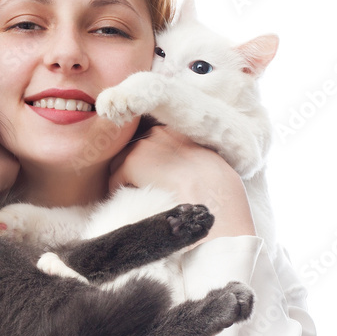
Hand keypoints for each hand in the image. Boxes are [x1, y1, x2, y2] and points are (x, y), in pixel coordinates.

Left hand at [109, 126, 254, 241]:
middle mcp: (161, 133)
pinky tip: (132, 203)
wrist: (214, 200)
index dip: (154, 161)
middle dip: (138, 168)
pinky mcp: (132, 163)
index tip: (158, 176)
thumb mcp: (212, 166)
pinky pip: (115, 179)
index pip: (157, 142)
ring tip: (138, 197)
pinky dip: (120, 192)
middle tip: (144, 188)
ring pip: (123, 163)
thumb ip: (194, 160)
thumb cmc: (221, 191)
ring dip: (128, 179)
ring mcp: (145, 146)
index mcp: (181, 132)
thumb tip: (186, 174)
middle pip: (137, 150)